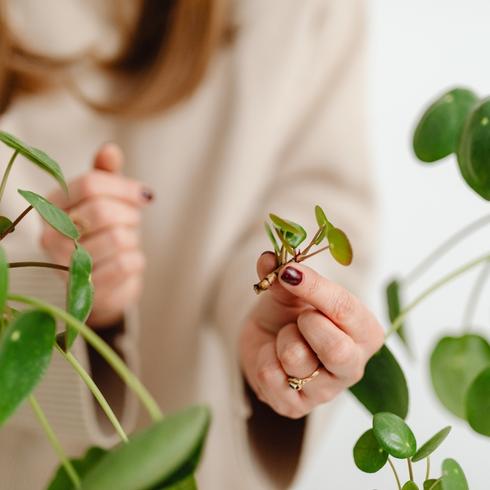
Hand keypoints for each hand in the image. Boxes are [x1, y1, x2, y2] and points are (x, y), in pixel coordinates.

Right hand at [41, 143, 153, 326]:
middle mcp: (51, 236)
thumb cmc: (103, 234)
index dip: (124, 187)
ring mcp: (65, 265)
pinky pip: (126, 264)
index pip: (90, 184)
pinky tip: (127, 262)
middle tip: (132, 222)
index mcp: (52, 206)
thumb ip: (106, 176)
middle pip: (102, 211)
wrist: (103, 284)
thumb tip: (110, 149)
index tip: (144, 195)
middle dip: (129, 215)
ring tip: (126, 243)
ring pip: (118, 238)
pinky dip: (136, 260)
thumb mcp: (104, 201)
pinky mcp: (87, 289)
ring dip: (133, 239)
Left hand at [240, 252, 383, 418]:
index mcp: (364, 332)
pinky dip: (265, 359)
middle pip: (336, 350)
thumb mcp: (290, 290)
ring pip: (297, 360)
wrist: (267, 341)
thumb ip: (283, 276)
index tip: (289, 272)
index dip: (315, 288)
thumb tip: (268, 259)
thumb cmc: (289, 313)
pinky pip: (272, 377)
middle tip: (299, 316)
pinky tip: (274, 358)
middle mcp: (353, 365)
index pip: (346, 310)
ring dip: (282, 339)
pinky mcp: (297, 407)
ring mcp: (326, 391)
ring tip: (286, 338)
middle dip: (307, 324)